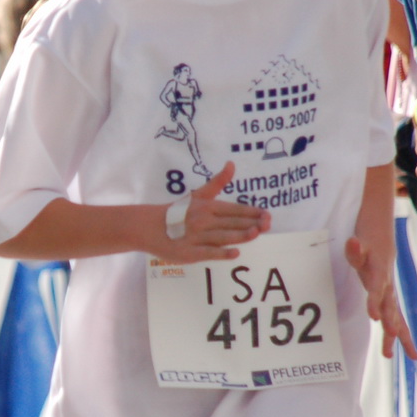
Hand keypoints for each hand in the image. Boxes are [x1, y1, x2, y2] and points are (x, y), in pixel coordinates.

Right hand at [149, 162, 269, 262]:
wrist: (149, 227)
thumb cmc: (177, 212)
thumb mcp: (198, 195)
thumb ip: (218, 182)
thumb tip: (232, 164)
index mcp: (207, 206)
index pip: (234, 209)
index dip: (251, 212)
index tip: (266, 214)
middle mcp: (203, 220)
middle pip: (231, 222)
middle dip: (251, 223)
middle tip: (268, 224)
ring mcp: (196, 237)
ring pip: (222, 236)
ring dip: (239, 235)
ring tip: (255, 234)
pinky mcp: (189, 252)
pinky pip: (208, 252)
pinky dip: (221, 253)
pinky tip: (235, 253)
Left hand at [345, 236, 416, 360]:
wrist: (381, 238)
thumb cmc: (367, 244)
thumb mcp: (358, 244)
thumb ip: (355, 249)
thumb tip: (352, 243)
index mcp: (380, 273)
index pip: (377, 289)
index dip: (375, 302)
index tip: (375, 318)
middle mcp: (388, 286)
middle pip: (391, 307)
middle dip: (392, 322)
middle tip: (391, 336)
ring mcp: (391, 294)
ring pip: (398, 318)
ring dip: (401, 336)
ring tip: (413, 357)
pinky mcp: (390, 300)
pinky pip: (398, 320)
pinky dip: (403, 336)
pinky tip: (412, 354)